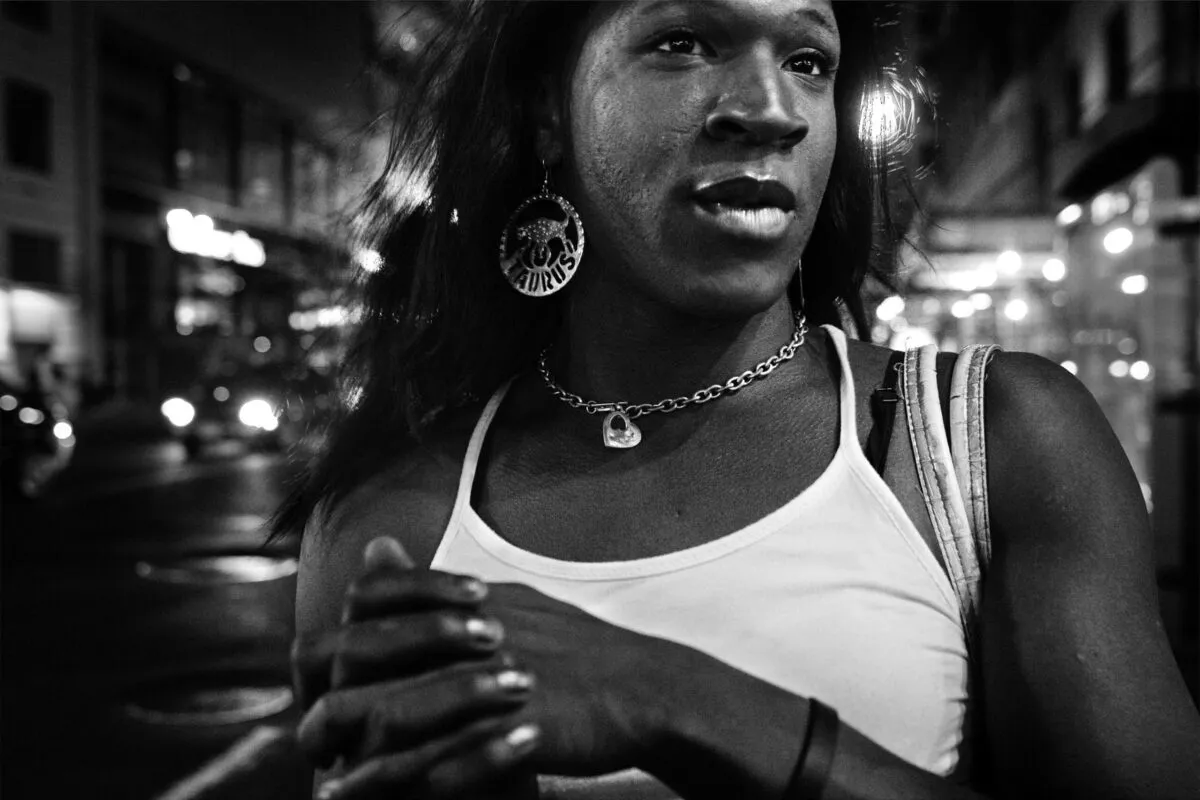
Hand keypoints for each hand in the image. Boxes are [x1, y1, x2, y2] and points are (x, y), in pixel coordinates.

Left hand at [303, 542, 676, 777]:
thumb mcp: (505, 601)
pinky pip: (437, 764)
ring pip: (389, 715)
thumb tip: (379, 551)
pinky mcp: (511, 731)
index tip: (326, 680)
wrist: (646, 688)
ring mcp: (487, 683)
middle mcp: (467, 634)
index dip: (336, 641)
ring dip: (351, 756)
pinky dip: (399, 787)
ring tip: (329, 789)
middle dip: (327, 699)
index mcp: (464, 601)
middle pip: (363, 656)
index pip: (371, 601)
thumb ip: (435, 586)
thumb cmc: (576, 650)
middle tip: (315, 738)